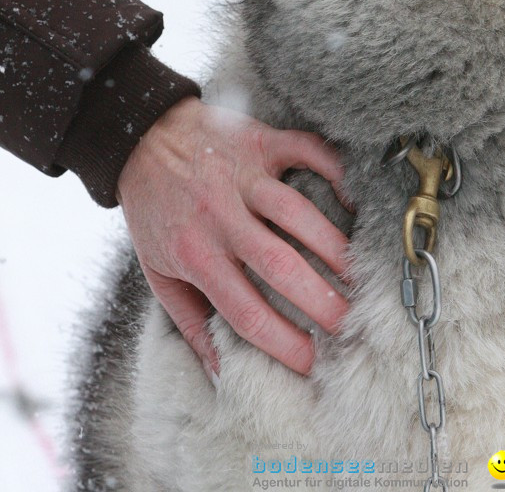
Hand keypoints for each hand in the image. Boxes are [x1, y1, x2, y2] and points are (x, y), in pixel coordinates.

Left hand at [116, 97, 350, 381]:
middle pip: (279, 265)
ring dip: (333, 245)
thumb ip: (190, 321)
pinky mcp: (260, 141)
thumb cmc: (154, 208)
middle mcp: (221, 216)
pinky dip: (335, 171)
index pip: (245, 311)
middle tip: (349, 324)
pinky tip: (354, 200)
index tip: (311, 364)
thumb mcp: (156, 271)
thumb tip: (220, 372)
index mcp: (195, 254)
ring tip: (358, 274)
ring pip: (297, 212)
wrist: (140, 138)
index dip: (283, 343)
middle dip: (320, 300)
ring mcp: (244, 176)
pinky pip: (306, 152)